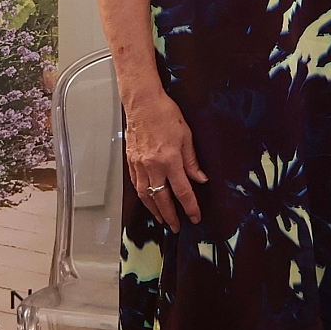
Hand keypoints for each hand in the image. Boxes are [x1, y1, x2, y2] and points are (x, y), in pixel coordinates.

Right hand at [126, 89, 207, 229]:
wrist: (142, 102)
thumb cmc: (166, 114)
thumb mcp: (187, 136)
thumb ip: (192, 161)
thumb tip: (200, 179)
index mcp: (170, 160)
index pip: (182, 191)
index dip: (190, 207)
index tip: (195, 217)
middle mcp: (153, 166)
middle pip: (161, 199)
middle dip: (170, 216)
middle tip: (176, 227)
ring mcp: (139, 165)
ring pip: (145, 195)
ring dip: (154, 210)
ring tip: (161, 218)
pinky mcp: (130, 161)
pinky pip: (136, 184)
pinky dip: (142, 196)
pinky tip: (148, 200)